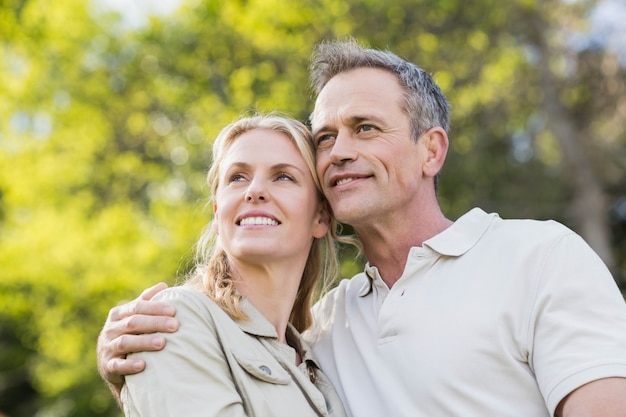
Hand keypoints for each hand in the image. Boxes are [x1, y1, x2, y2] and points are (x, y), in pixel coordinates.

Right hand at [96, 282, 178, 398]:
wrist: (112, 366)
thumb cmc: (130, 335)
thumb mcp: (135, 317)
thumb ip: (147, 302)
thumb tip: (163, 285)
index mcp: (118, 314)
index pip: (137, 307)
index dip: (155, 308)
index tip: (173, 310)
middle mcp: (110, 329)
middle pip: (133, 322)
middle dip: (155, 323)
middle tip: (174, 325)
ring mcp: (107, 347)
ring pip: (125, 342)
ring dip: (144, 342)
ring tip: (162, 343)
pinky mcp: (107, 366)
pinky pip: (117, 365)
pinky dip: (129, 365)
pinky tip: (143, 365)